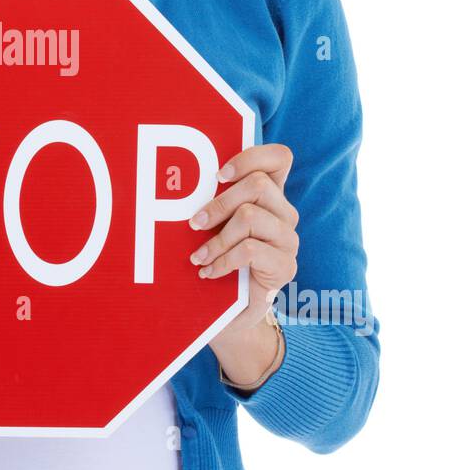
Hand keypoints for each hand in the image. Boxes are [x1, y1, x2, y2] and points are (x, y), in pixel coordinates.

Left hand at [187, 142, 299, 338]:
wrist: (229, 312)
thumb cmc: (216, 259)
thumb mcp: (213, 225)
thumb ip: (212, 199)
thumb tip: (181, 179)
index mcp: (271, 196)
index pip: (280, 157)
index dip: (251, 157)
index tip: (218, 174)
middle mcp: (285, 213)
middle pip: (258, 184)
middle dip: (219, 203)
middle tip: (194, 223)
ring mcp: (289, 239)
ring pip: (251, 216)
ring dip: (217, 237)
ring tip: (198, 256)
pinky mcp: (285, 266)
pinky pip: (250, 250)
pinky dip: (222, 260)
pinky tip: (208, 272)